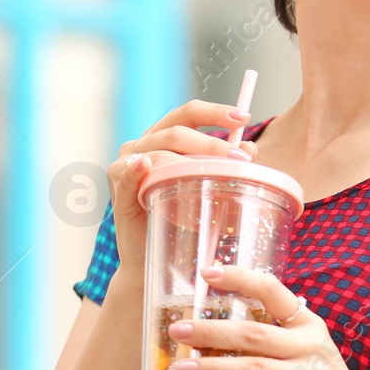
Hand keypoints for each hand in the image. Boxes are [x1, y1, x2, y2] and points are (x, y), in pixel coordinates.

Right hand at [107, 102, 258, 276]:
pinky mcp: (118, 192)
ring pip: (159, 151)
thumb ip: (222, 165)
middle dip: (211, 141)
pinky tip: (145, 164)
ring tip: (217, 170)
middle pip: (176, 129)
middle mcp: (140, 145)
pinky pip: (127, 175)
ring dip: (190, 160)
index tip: (243, 116)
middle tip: (239, 157)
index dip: (215, 112)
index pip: (187, 114)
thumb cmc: (178, 219)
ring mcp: (125, 166)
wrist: (152, 258)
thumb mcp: (203, 186)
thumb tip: (250, 149)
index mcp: (161, 138)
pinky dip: (136, 169)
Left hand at [164, 263, 369, 369]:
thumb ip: (271, 340)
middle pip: (254, 333)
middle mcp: (311, 345)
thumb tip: (214, 331)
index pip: (272, 291)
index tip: (207, 272)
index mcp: (307, 324)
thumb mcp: (304, 352)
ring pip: (255, 369)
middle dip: (211, 331)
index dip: (239, 279)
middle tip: (177, 330)